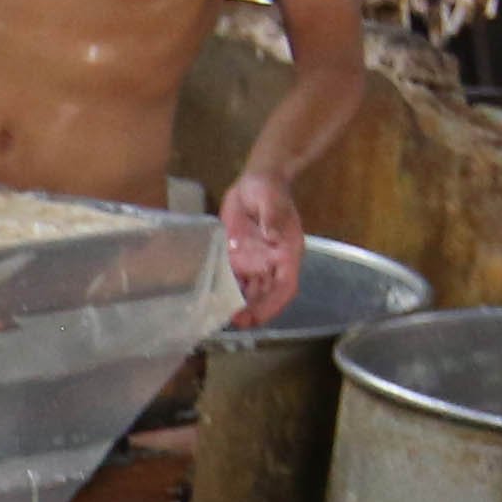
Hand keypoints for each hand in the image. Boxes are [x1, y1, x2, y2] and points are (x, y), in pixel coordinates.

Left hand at [217, 171, 304, 326]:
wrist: (255, 181)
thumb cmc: (268, 189)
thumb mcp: (271, 199)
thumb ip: (272, 218)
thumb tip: (273, 236)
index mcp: (287, 252)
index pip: (286, 286)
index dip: (275, 303)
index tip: (260, 316)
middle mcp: (272, 262)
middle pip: (267, 294)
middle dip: (255, 310)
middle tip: (237, 321)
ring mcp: (256, 261)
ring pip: (251, 291)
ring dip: (240, 305)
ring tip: (223, 316)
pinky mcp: (239, 257)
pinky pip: (234, 279)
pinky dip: (227, 292)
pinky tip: (214, 301)